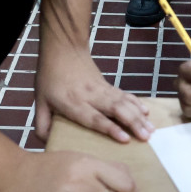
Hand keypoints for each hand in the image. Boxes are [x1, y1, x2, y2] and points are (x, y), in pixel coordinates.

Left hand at [35, 51, 152, 143]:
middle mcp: (91, 96)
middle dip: (133, 123)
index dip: (110, 128)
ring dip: (139, 116)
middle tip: (147, 137)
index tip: (125, 139)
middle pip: (115, 110)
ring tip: (151, 129)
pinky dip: (136, 103)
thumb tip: (45, 142)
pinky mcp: (108, 85)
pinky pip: (125, 95)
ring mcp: (102, 89)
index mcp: (74, 102)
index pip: (94, 118)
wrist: (63, 49)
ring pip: (124, 102)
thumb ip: (42, 123)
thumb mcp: (39, 101)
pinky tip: (147, 112)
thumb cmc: (50, 77)